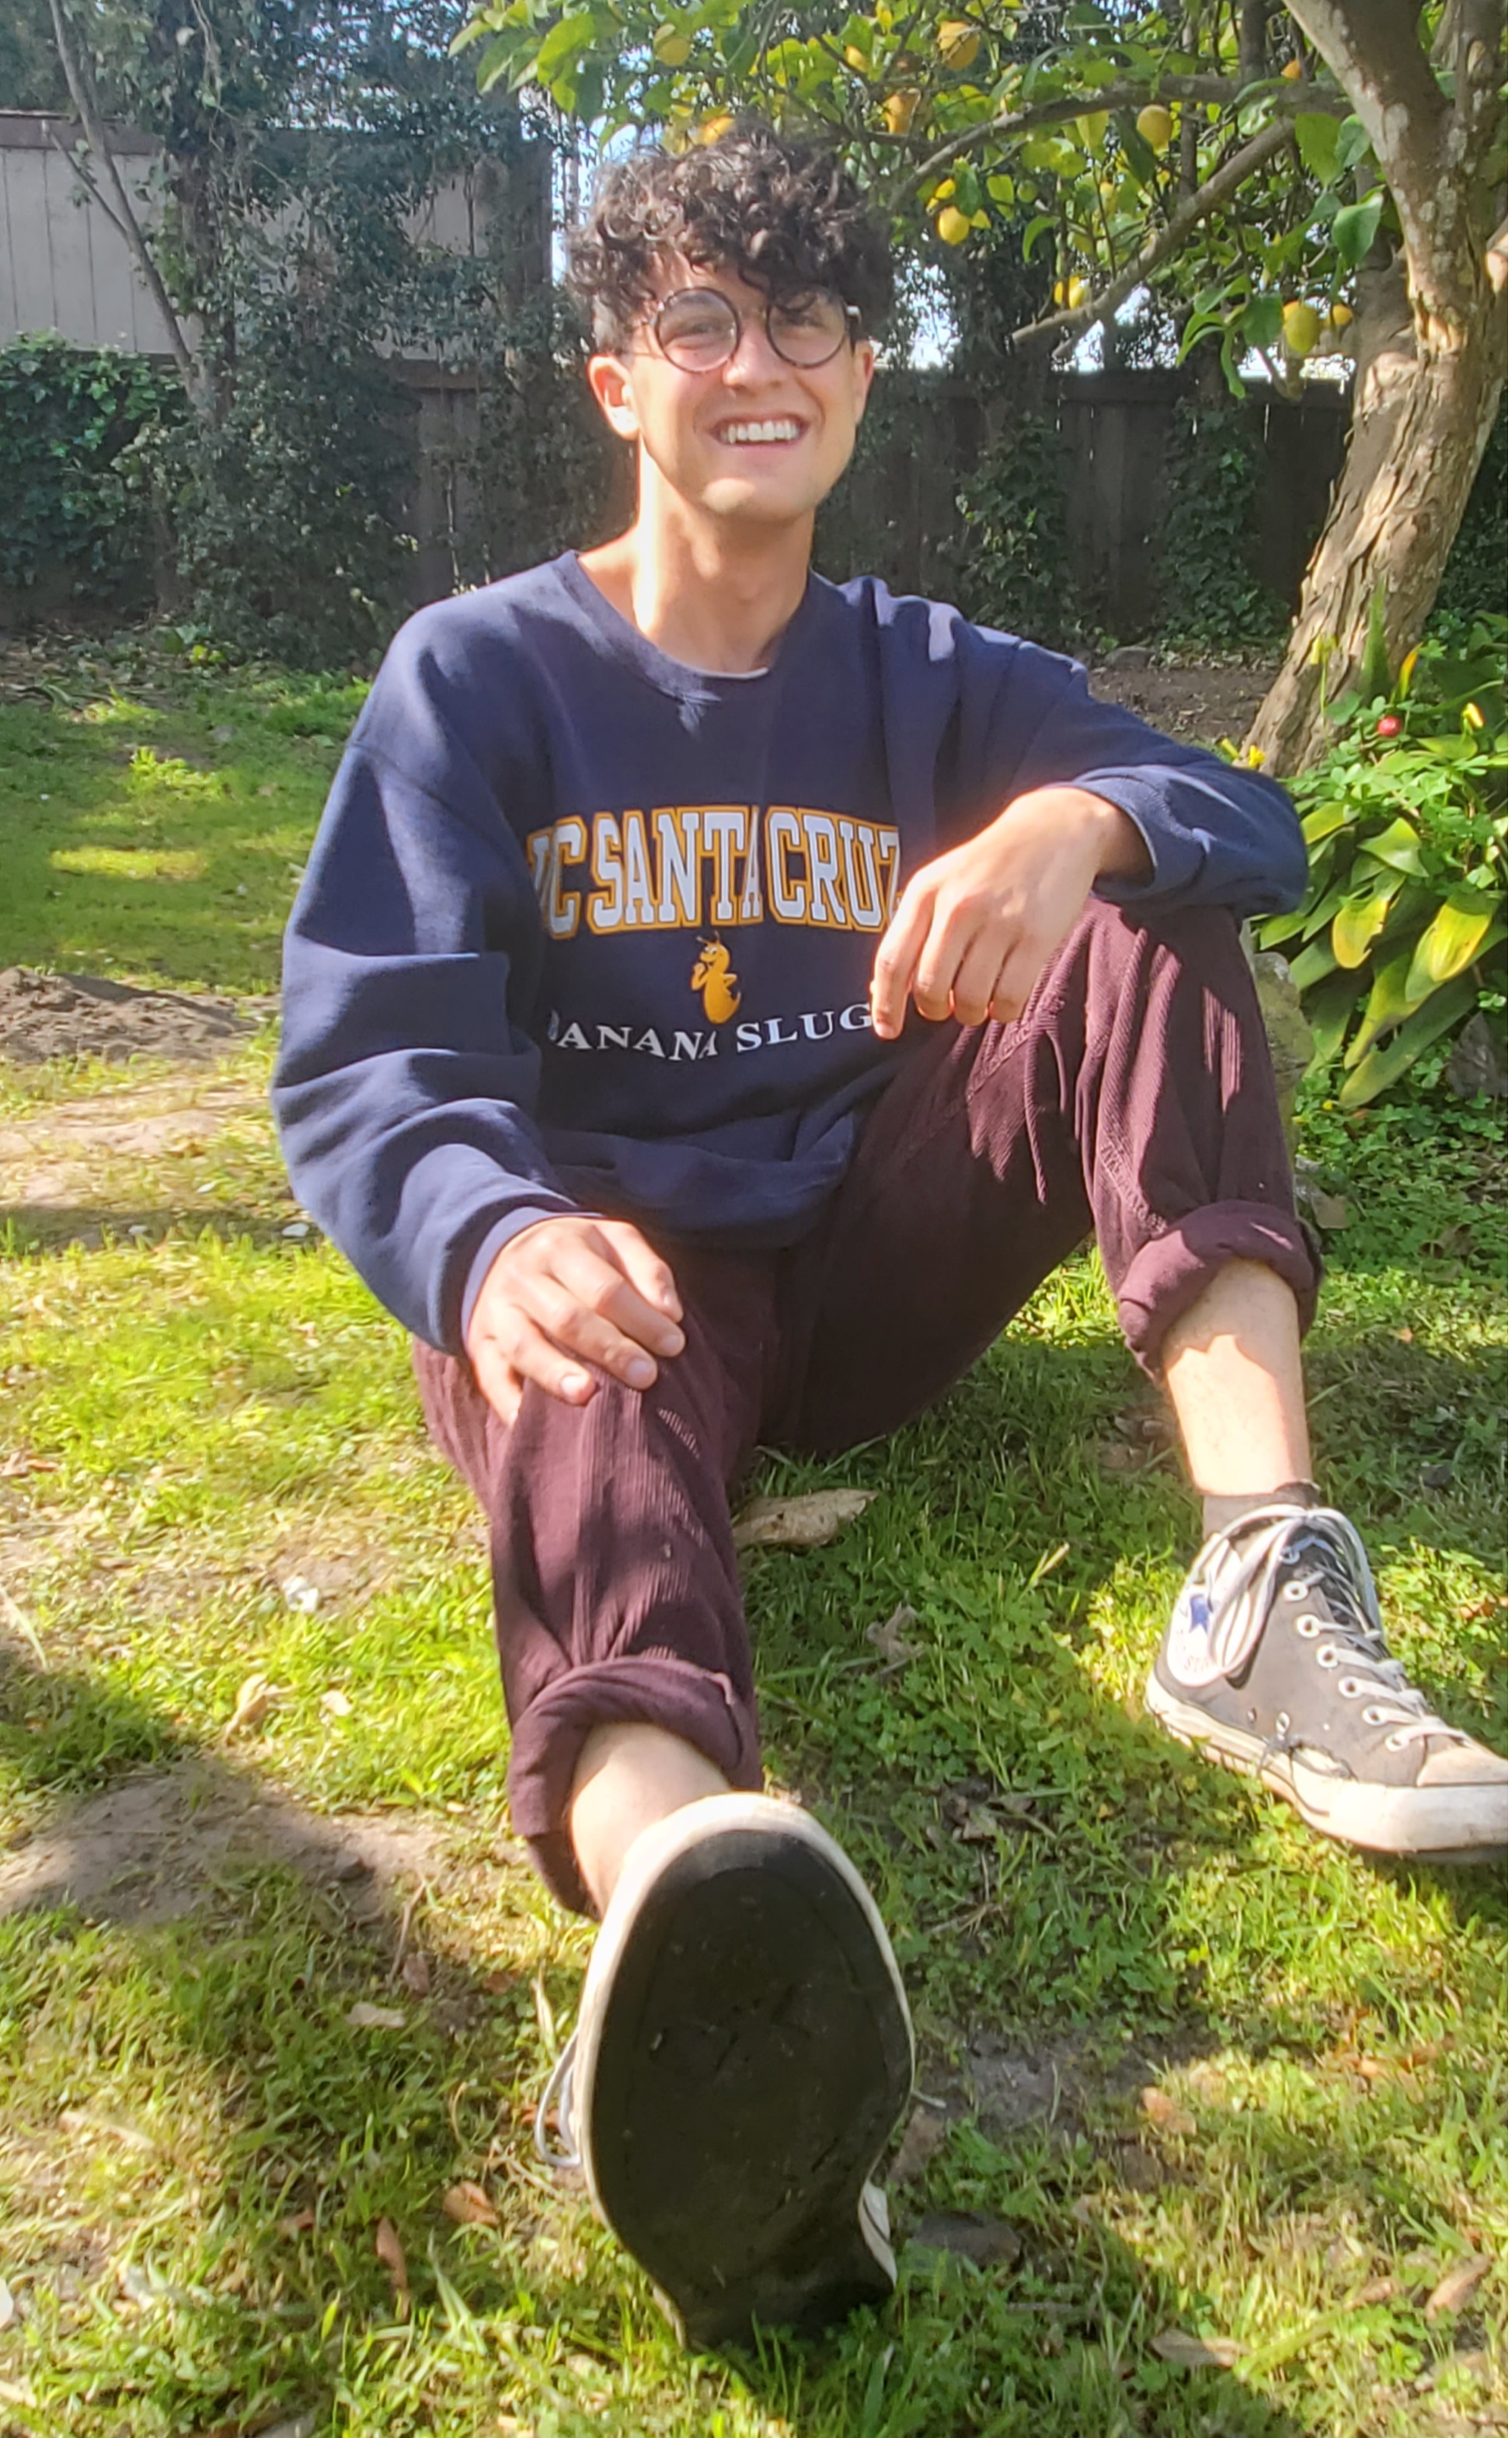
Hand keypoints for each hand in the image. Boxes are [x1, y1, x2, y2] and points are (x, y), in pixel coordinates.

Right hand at [465, 1214, 684, 1424]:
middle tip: (647, 1376)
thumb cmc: (578, 1255)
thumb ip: (647, 1270)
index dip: (641, 1318)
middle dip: (609, 1349)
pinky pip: (490, 1377)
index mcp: (560, 1247)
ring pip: (525, 1346)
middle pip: (567, 1318)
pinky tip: (531, 1422)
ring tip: (588, 1396)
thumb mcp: (614, 1241)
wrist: (503, 1250)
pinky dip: (509, 1403)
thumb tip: (671, 1313)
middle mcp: (523, 1278)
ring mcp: (496, 1313)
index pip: (605, 1288)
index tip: (674, 1345)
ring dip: (556, 1374)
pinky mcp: (480, 1346)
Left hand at [869, 787, 1148, 1039]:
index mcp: (925, 892)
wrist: (1052, 832)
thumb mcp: (939, 883)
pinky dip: (1004, 1011)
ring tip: (978, 1001)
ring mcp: (998, 921)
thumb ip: (912, 932)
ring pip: (970, 999)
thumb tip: (882, 992)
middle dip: (935, 1009)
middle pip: (929, 987)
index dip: (885, 1004)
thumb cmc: (986, 867)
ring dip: (971, 1013)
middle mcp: (957, 906)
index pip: (892, 961)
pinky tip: (1005, 998)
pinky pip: (1010, 999)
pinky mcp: (1036, 937)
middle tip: (947, 1006)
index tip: (888, 1031)